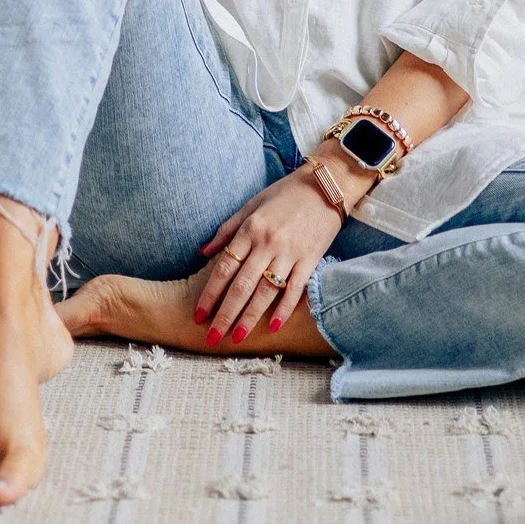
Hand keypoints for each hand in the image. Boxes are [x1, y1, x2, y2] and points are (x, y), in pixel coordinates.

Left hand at [194, 169, 344, 343]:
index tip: (199, 315)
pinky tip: (274, 327)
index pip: (224, 268)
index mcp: (250, 229)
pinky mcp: (311, 259)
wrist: (325, 186)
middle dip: (225, 314)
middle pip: (242, 286)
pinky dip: (285, 308)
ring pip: (266, 292)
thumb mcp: (251, 205)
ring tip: (237, 338)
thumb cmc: (285, 194)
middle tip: (212, 338)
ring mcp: (290, 253)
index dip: (210, 294)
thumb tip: (202, 252)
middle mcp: (267, 243)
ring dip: (250, 317)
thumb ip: (227, 230)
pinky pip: (295, 289)